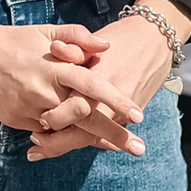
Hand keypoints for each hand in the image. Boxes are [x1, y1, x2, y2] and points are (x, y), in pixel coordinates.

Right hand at [0, 0, 141, 154]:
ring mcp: (29, 107)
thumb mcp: (46, 32)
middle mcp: (44, 90)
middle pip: (86, 116)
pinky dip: (63, 135)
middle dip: (115, 134)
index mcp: (54, 67)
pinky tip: (81, 139)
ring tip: (116, 147)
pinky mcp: (16, 119)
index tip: (138, 115)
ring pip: (66, 129)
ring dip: (91, 139)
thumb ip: (77, 36)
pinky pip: (45, 131)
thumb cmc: (15, 40)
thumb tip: (105, 46)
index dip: (116, 100)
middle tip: (139, 148)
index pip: (92, 86)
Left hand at [31, 3, 184, 159]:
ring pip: (92, 138)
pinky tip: (67, 146)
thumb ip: (73, 47)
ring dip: (67, 146)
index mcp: (101, 80)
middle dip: (57, 142)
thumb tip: (55, 49)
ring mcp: (121, 111)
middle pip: (82, 131)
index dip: (57, 117)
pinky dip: (86, 142)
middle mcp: (112, 101)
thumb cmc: (121, 39)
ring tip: (41, 151)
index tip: (39, 121)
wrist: (156, 41)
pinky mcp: (127, 116)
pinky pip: (104, 135)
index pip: (76, 107)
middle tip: (34, 147)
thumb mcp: (96, 39)